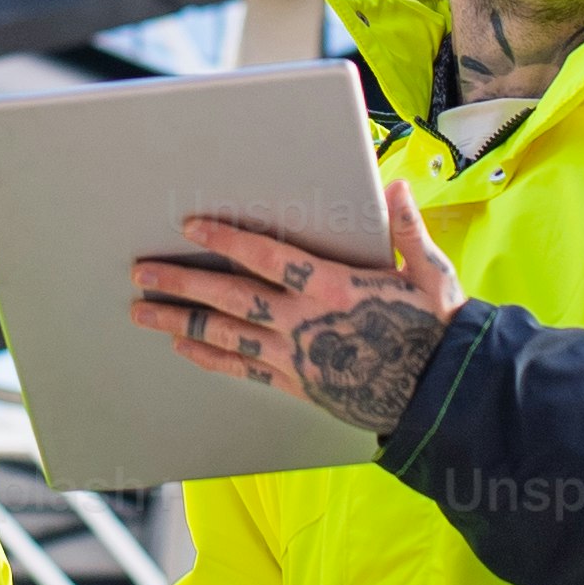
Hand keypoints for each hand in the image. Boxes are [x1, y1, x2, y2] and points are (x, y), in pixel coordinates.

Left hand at [123, 177, 465, 434]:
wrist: (440, 397)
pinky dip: (210, 358)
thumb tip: (396, 187)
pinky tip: (183, 347)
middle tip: (143, 272)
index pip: (266, 257)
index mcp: (333, 287)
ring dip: (182, 320)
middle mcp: (305, 322)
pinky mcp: (297, 385)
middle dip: (183, 282)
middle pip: (231, 297)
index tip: (191, 224)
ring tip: (143, 311)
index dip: (226, 239)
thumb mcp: (429, 275)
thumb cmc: (436, 331)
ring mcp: (297, 357)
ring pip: (226, 335)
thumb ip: (406, 230)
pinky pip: (243, 370)